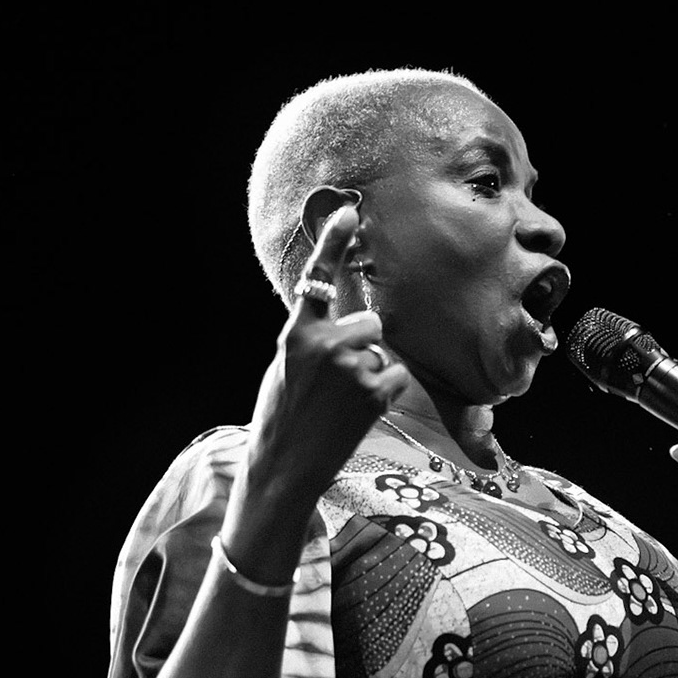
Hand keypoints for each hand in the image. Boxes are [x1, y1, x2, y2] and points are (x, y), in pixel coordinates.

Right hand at [245, 204, 407, 507]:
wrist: (285, 465)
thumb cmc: (283, 415)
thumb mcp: (287, 365)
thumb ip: (312, 337)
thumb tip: (345, 321)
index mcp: (296, 334)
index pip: (319, 279)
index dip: (334, 244)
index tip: (350, 213)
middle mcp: (325, 344)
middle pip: (370, 322)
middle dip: (364, 343)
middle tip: (339, 377)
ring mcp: (352, 368)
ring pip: (380, 352)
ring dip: (371, 370)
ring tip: (343, 399)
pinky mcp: (374, 393)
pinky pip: (394, 376)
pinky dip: (384, 391)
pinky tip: (358, 411)